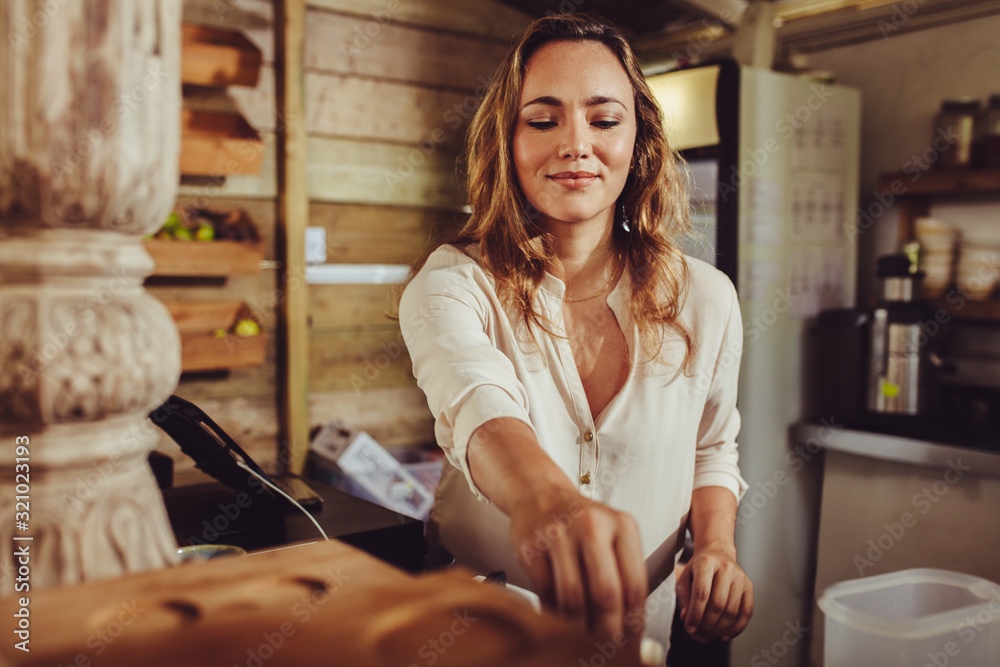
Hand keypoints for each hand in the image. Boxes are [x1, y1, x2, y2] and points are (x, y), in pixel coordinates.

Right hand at [507, 487, 647, 655]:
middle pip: (606, 594)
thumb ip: (624, 574)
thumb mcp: (612, 535)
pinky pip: (546, 592)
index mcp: (622, 525)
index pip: (634, 585)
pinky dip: (554, 614)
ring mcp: (558, 534)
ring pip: (573, 598)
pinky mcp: (531, 546)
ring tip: (583, 640)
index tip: (632, 644)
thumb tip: (631, 627)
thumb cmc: (580, 521)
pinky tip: (560, 621)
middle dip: (608, 632)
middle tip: (607, 649)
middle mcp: (592, 526)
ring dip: (579, 628)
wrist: (540, 493)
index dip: (634, 623)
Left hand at [676, 545, 752, 642]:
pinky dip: (736, 628)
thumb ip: (684, 598)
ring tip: (707, 637)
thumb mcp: (685, 577)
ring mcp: (740, 577)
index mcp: (706, 562)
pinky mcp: (749, 586)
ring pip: (732, 611)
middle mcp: (726, 568)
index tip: (689, 629)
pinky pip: (746, 612)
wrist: (717, 552)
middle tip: (698, 636)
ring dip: (719, 629)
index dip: (695, 614)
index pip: (701, 593)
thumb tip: (687, 619)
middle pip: (718, 604)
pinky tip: (724, 635)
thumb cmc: (699, 567)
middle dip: (706, 625)